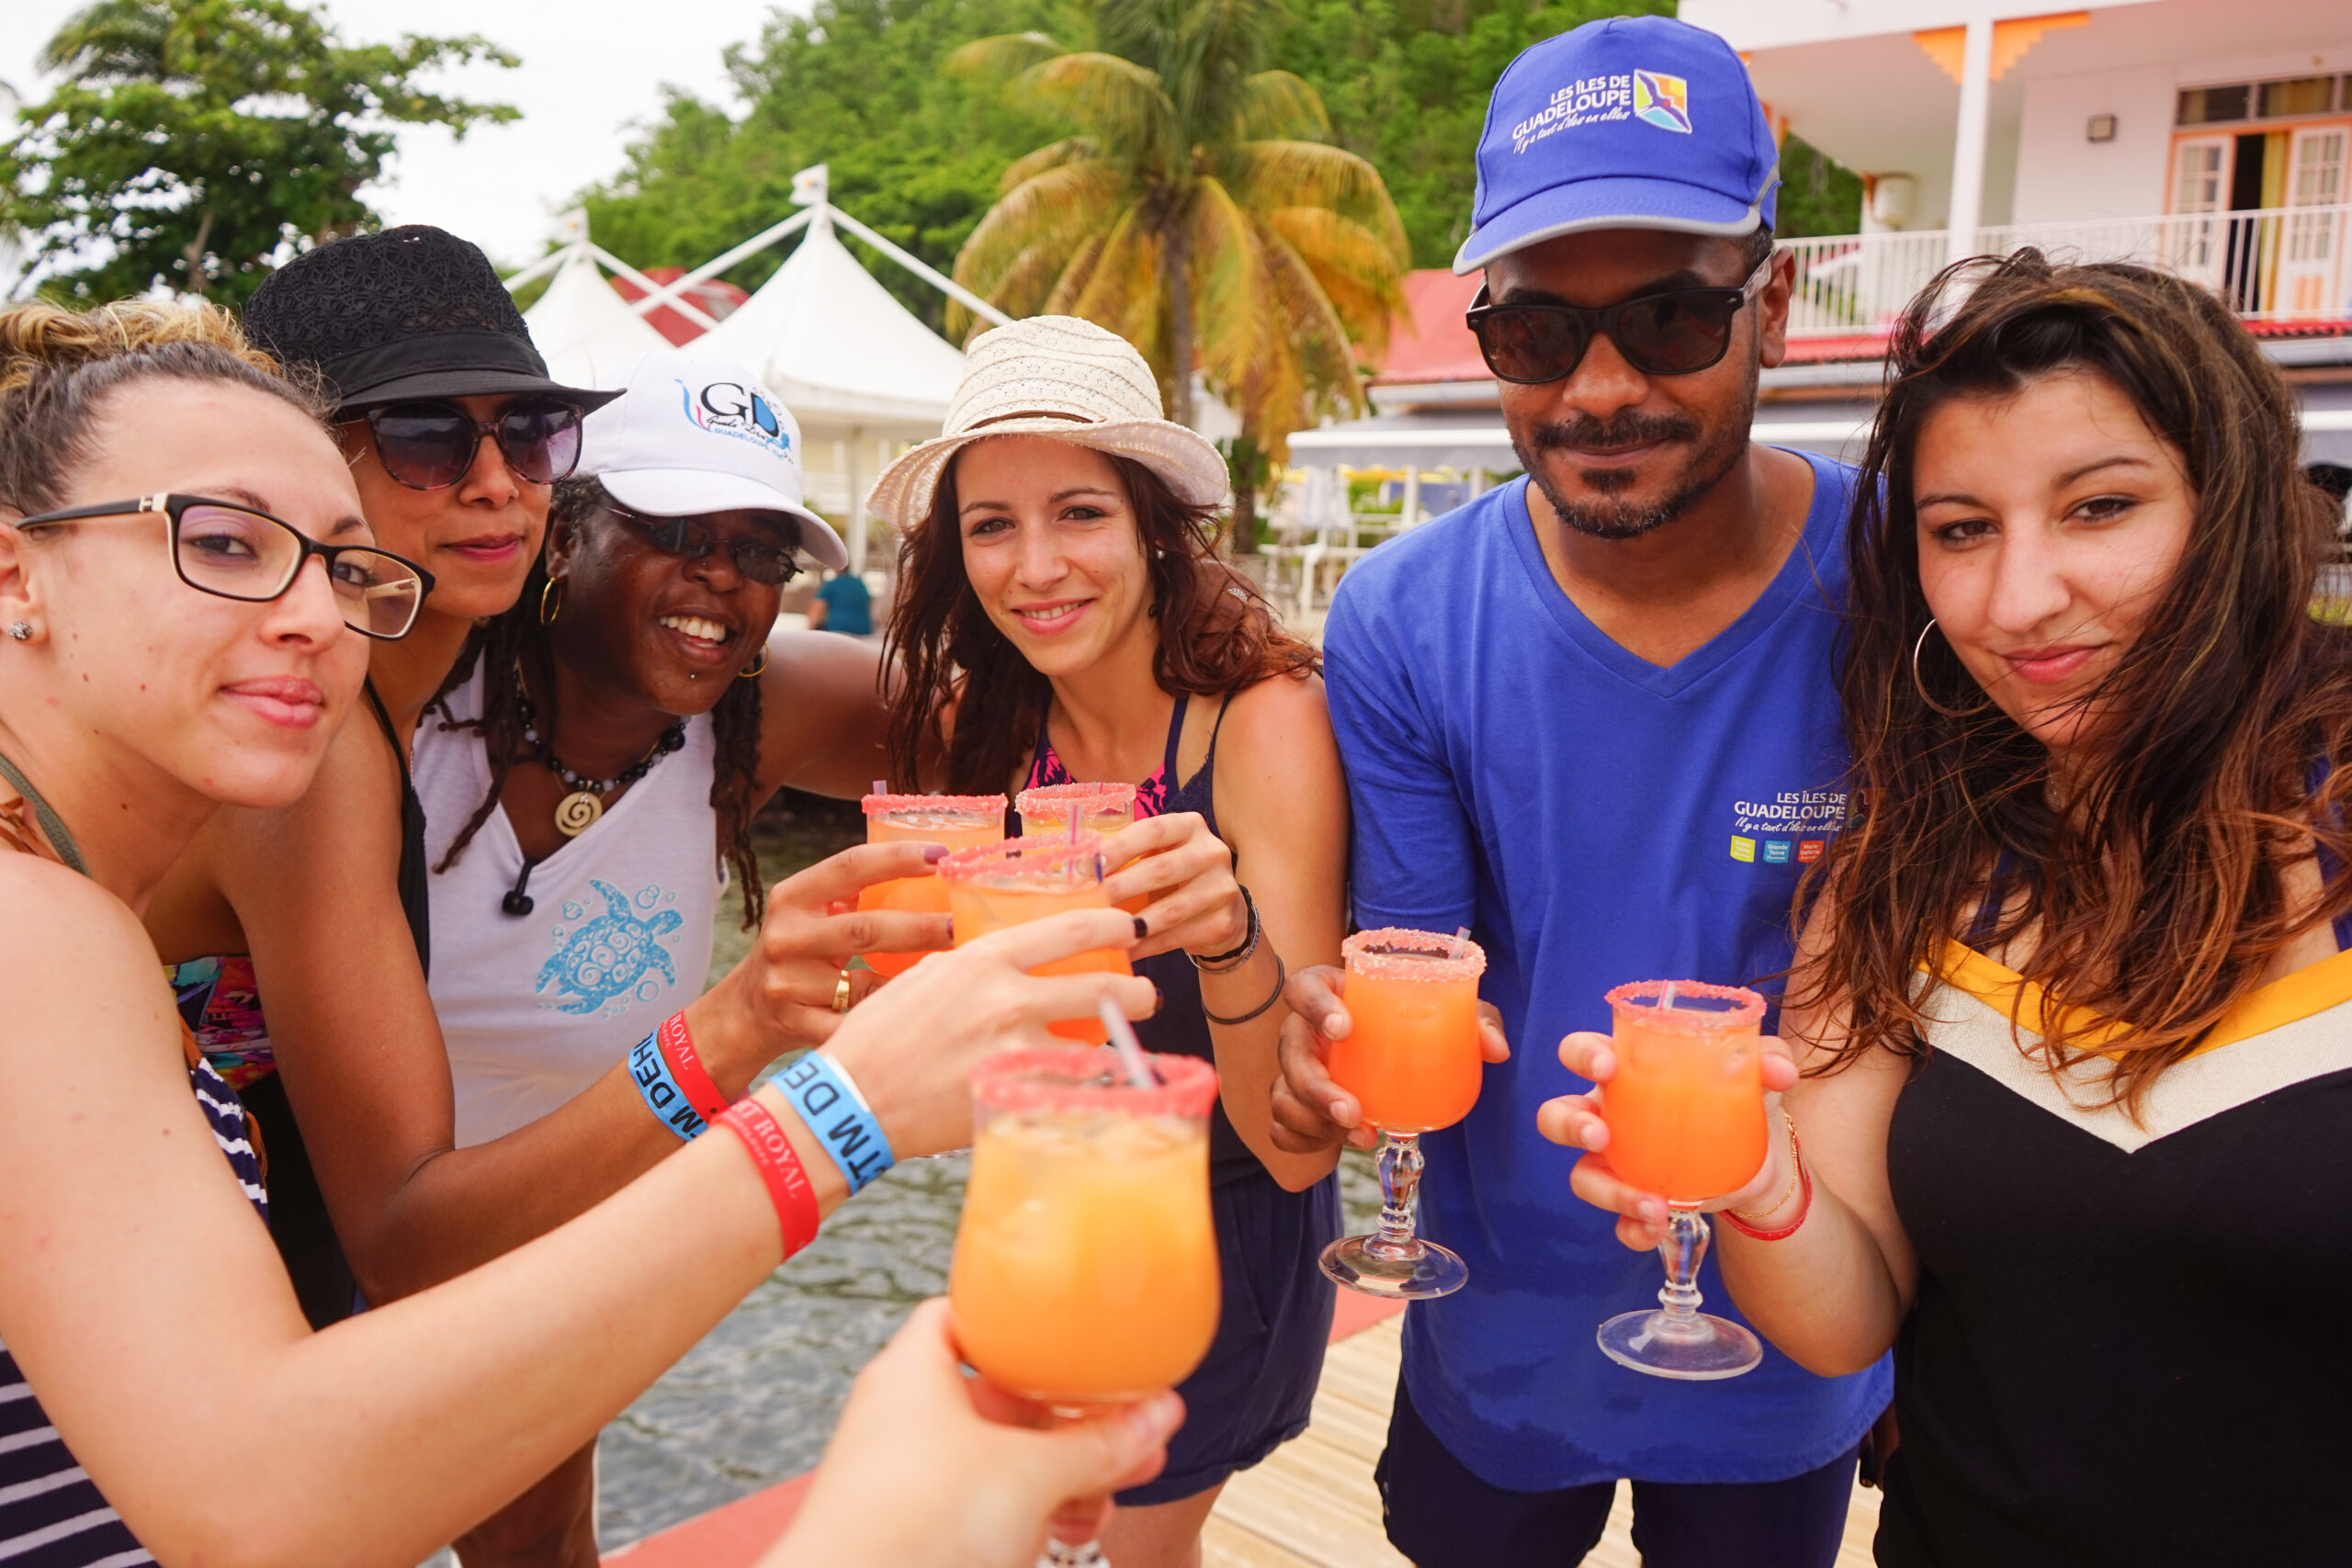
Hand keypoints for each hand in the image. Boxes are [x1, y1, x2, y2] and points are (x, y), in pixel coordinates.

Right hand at [701, 843, 957, 1079]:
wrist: (747, 1011)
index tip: (942, 856)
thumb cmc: (799, 951)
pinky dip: (889, 1021)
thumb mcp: (812, 913)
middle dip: (921, 927)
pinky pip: (857, 1024)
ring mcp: (789, 984)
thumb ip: (854, 892)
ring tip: (956, 973)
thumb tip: (936, 867)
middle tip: (962, 926)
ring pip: (866, 985)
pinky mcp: (797, 1025)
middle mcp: (786, 937)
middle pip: (864, 929)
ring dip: (913, 982)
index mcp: (793, 897)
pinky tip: (919, 1015)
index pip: (849, 866)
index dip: (896, 858)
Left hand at [764, 1299, 1183, 1567]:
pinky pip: (986, 1505)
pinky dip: (1032, 1511)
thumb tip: (1158, 1415)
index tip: (1069, 1329)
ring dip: (1061, 1473)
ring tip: (1116, 1486)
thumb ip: (1098, 1445)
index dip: (1016, 1319)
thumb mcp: (1031, 1474)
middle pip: (999, 1396)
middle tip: (1125, 1425)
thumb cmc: (915, 1524)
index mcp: (915, 1372)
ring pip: (998, 1459)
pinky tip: (1077, 1525)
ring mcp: (910, 1477)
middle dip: (1067, 1418)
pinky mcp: (918, 1529)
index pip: (964, 1316)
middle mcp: (905, 1418)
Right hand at [826, 908, 1158, 1160]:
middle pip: (1106, 988)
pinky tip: (1093, 1089)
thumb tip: (1014, 963)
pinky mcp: (1016, 1099)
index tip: (1131, 927)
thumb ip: (976, 967)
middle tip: (1144, 995)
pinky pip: (1073, 1092)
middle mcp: (1008, 1000)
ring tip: (1123, 1046)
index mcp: (985, 960)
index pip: (1073, 929)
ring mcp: (1016, 1053)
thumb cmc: (880, 1037)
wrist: (852, 1101)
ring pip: (1100, 1046)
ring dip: (1118, 1046)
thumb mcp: (926, 978)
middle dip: (1138, 992)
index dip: (1115, 925)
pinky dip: (1087, 1091)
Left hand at [1097, 812, 1244, 962]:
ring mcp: (1222, 888)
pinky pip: (1175, 937)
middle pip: (1159, 870)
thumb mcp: (1159, 855)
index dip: (1118, 848)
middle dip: (1118, 888)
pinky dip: (1144, 947)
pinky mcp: (1222, 922)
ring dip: (1130, 923)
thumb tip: (1074, 870)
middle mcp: (1212, 852)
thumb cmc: (1174, 878)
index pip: (1152, 831)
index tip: (1087, 866)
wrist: (1221, 912)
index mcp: (1190, 826)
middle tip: (1085, 902)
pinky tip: (1121, 952)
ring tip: (1100, 931)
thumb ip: (1127, 856)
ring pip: (1169, 910)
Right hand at [1266, 964, 1511, 1154]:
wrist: (1392, 1058)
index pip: (1303, 987)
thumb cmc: (1413, 1023)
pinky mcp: (1295, 1105)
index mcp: (1332, 994)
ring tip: (1360, 1136)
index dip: (1316, 1006)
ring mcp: (1295, 1069)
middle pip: (1291, 1051)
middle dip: (1317, 1087)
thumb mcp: (1447, 1014)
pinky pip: (1282, 1127)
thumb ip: (1474, 1021)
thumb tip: (1496, 1049)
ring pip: (1283, 1094)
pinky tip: (1335, 1146)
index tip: (1345, 1029)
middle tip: (1354, 1110)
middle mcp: (1305, 1030)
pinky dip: (1302, 1141)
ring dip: (1314, 1121)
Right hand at [1535, 1030, 1799, 1249]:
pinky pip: (1616, 1222)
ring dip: (1608, 1192)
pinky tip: (1658, 1227)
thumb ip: (1769, 1060)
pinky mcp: (1636, 1200)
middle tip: (1599, 1136)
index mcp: (1627, 1072)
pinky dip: (1632, 1228)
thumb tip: (1782, 1071)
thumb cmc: (1744, 1098)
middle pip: (1557, 1115)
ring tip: (1652, 1204)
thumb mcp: (1757, 1074)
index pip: (1581, 1053)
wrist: (1764, 1160)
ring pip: (1582, 1177)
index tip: (1607, 1067)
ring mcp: (1618, 1163)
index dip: (1581, 1055)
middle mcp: (1609, 1115)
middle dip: (1569, 1125)